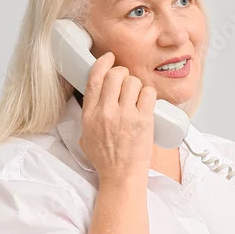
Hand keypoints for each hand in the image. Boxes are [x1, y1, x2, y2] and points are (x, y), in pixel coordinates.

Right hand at [79, 51, 157, 184]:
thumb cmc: (105, 159)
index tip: (109, 58)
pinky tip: (146, 103)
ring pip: (133, 82)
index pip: (94, 78)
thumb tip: (96, 96)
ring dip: (136, 86)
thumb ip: (89, 114)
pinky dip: (149, 95)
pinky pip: (148, 93)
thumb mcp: (85, 135)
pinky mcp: (143, 120)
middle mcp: (106, 112)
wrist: (121, 176)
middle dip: (123, 74)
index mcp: (90, 114)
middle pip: (115, 75)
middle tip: (127, 82)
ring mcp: (125, 116)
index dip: (103, 63)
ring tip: (137, 97)